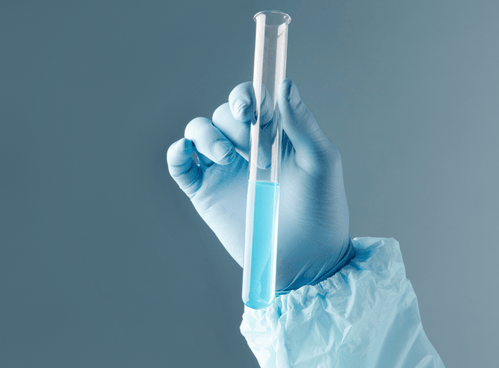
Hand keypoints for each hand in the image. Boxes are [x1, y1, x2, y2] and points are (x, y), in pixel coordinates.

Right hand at [167, 79, 352, 291]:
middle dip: (236, 123)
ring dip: (207, 135)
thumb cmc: (321, 211)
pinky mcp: (204, 192)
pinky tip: (187, 154)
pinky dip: (177, 153)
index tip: (257, 112)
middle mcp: (246, 147)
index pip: (253, 100)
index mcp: (275, 135)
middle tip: (257, 150)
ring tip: (226, 158)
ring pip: (198, 131)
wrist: (306, 261)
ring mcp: (222, 170)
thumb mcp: (321, 163)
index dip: (250, 96)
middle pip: (224, 113)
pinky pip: (180, 164)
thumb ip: (303, 124)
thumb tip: (285, 84)